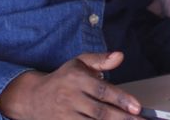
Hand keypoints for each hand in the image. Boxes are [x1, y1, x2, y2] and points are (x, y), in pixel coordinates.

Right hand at [0, 52, 141, 118]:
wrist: (32, 97)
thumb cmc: (62, 79)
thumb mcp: (79, 63)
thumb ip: (100, 60)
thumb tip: (120, 56)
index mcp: (76, 79)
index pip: (102, 90)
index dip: (121, 99)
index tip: (137, 107)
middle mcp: (70, 97)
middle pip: (100, 111)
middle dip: (122, 118)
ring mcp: (65, 115)